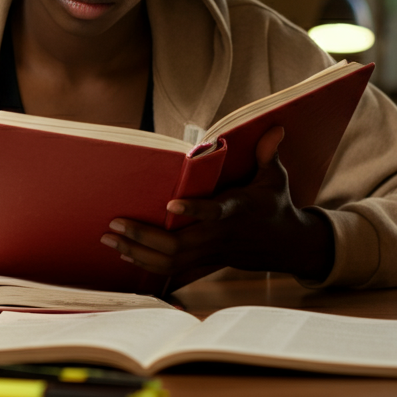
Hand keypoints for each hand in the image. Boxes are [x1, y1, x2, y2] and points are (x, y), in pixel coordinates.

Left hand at [100, 126, 334, 285]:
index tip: (170, 203)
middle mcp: (218, 235)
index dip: (193, 211)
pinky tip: (124, 254)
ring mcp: (209, 253)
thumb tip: (276, 127)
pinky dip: (146, 263)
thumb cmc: (275, 205)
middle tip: (114, 224)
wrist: (288, 246)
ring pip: (169, 262)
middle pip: (178, 245)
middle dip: (143, 236)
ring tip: (108, 240)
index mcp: (235, 211)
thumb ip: (267, 154)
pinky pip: (171, 269)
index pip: (214, 213)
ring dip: (137, 252)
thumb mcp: (275, 179)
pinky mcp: (204, 263)